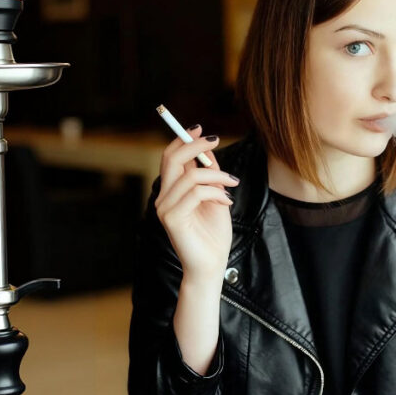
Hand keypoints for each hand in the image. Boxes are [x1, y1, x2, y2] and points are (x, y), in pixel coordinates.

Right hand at [154, 126, 238, 280]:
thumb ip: (209, 175)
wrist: (212, 266)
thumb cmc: (213, 235)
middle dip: (194, 145)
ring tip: (232, 184)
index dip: (183, 140)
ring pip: (190, 176)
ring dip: (216, 175)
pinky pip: (195, 193)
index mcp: (171, 192)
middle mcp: (163, 198)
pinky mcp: (172, 219)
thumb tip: (208, 150)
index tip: (200, 129)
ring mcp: (165, 209)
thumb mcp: (215, 197)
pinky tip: (226, 202)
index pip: (170, 158)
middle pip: (172, 159)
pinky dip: (215, 192)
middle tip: (215, 141)